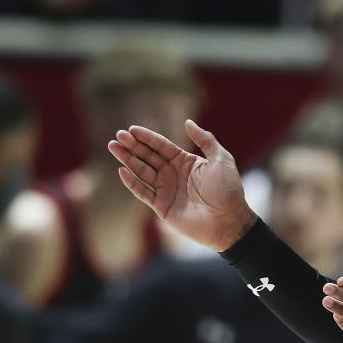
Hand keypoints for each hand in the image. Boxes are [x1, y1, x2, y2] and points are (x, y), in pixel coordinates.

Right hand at [107, 120, 254, 251]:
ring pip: (142, 171)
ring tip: (113, 146)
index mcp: (187, 161)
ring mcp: (167, 190)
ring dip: (128, 160)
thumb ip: (205, 140)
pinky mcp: (162, 206)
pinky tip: (122, 170)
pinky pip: (143, 192)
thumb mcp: (221, 159)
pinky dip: (132, 182)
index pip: (162, 146)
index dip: (147, 138)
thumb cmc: (228, 189)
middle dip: (133, 146)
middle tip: (118, 135)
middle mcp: (174, 174)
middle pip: (149, 156)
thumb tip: (188, 122)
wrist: (229, 220)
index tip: (132, 129)